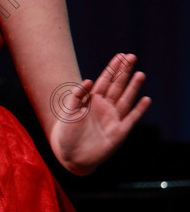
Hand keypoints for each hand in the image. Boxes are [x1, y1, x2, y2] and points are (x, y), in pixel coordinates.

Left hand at [50, 53, 151, 173]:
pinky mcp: (118, 132)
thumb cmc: (66, 133)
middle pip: (117, 86)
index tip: (120, 55)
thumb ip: (77, 96)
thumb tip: (89, 80)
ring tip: (140, 74)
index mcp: (92, 100)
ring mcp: (113, 119)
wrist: (70, 155)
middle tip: (132, 56)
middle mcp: (104, 107)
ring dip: (133, 87)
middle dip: (124, 72)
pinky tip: (146, 99)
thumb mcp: (69, 112)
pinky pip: (131, 119)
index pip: (105, 80)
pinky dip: (139, 110)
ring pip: (125, 99)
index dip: (113, 68)